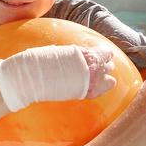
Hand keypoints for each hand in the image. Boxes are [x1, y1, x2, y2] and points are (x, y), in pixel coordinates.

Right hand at [0, 44, 114, 111]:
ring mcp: (90, 81)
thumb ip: (72, 53)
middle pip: (108, 65)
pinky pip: (102, 90)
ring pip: (110, 79)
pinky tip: (98, 87)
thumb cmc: (43, 62)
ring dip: (105, 77)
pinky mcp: (87, 93)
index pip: (105, 52)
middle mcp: (91, 67)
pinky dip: (102, 88)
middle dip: (104, 65)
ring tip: (99, 78)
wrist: (35, 77)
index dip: (104, 54)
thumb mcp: (59, 51)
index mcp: (85, 54)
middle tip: (99, 67)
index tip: (102, 55)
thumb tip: (76, 54)